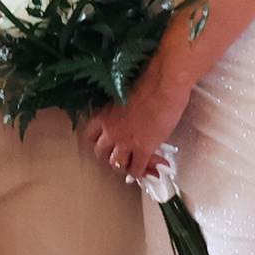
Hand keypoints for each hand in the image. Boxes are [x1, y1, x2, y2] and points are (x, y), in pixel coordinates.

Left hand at [87, 56, 190, 182]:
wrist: (164, 85)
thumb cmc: (149, 82)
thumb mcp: (126, 98)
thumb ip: (122, 112)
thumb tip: (130, 119)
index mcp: (105, 115)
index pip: (91, 135)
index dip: (99, 142)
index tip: (106, 144)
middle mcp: (111, 131)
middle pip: (100, 153)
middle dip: (109, 158)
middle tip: (119, 158)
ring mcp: (125, 142)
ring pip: (117, 164)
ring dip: (125, 167)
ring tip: (133, 167)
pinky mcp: (143, 149)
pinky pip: (137, 168)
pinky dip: (141, 172)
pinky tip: (146, 171)